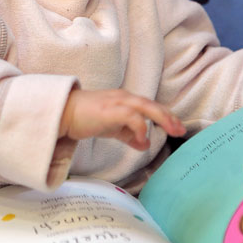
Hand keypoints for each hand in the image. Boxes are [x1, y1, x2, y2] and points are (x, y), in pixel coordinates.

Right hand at [59, 89, 185, 150]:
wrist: (63, 113)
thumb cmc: (85, 118)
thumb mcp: (111, 127)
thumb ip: (128, 134)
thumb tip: (144, 144)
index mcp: (124, 99)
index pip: (150, 105)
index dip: (166, 115)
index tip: (177, 126)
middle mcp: (123, 97)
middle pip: (152, 105)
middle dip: (168, 117)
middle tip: (180, 130)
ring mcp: (116, 102)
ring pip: (146, 107)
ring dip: (160, 119)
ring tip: (169, 132)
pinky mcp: (110, 110)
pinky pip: (131, 116)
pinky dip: (140, 127)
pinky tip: (141, 140)